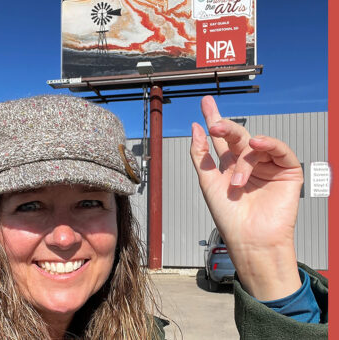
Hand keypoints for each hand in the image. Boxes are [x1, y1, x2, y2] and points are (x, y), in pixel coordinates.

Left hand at [190, 96, 302, 300]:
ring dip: (244, 160)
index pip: (221, 139)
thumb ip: (200, 154)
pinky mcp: (287, 171)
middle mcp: (248, 163)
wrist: (250, 239)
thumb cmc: (228, 215)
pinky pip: (280, 150)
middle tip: (214, 125)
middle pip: (237, 135)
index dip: (214, 119)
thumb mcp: (208, 181)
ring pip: (255, 145)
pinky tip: (257, 145)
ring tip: (237, 183)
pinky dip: (269, 145)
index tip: (205, 102)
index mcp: (229, 166)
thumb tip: (195, 127)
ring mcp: (268, 166)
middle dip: (226, 127)